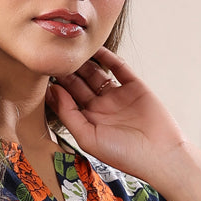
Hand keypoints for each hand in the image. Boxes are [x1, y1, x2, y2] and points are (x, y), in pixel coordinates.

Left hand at [45, 46, 187, 189]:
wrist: (159, 153)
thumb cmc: (123, 154)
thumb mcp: (88, 137)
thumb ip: (69, 114)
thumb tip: (53, 91)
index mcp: (88, 122)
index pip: (67, 101)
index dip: (56, 88)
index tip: (41, 74)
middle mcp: (101, 108)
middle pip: (79, 85)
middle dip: (66, 72)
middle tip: (53, 56)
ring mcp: (117, 96)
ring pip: (96, 73)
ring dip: (83, 62)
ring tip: (69, 49)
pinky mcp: (134, 86)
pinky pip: (118, 67)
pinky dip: (107, 56)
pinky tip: (94, 47)